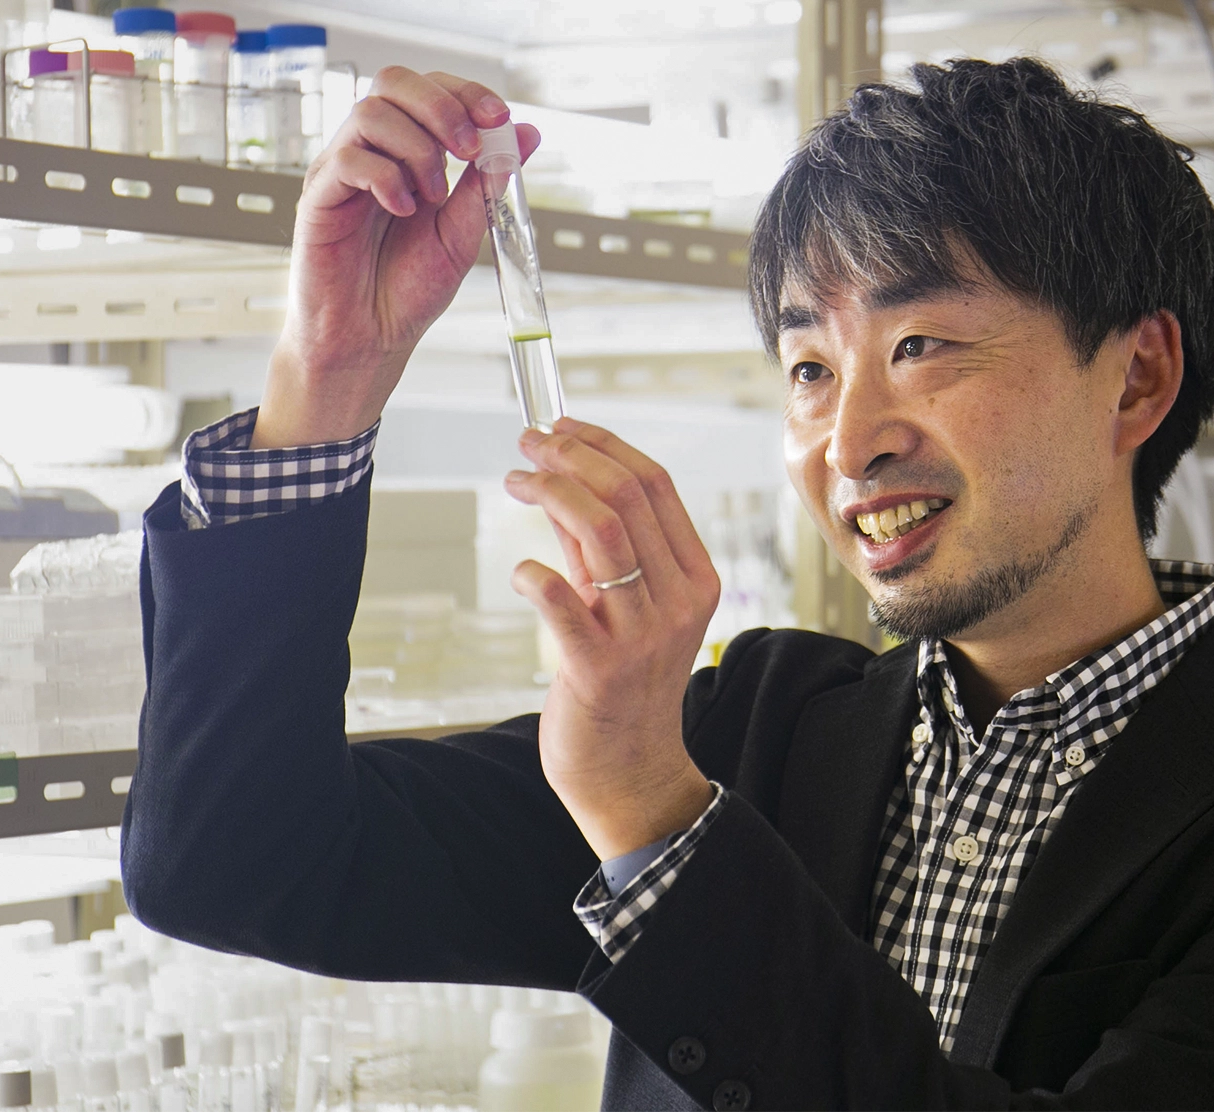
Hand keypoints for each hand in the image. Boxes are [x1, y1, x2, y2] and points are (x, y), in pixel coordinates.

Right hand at [253, 68, 541, 448]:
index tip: (497, 118)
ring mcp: (340, 172)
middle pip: (393, 82)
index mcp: (405, 154)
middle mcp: (370, 153)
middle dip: (441, 106)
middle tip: (468, 149)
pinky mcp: (318, 198)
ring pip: (370, 113)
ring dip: (417, 148)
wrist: (370, 339)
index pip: (429, 91)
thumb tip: (526, 134)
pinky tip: (404, 210)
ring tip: (433, 196)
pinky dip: (386, 177)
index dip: (465, 93)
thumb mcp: (462, 232)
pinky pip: (348, 159)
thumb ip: (488, 183)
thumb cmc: (406, 290)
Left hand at [505, 417, 720, 859]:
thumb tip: (562, 482)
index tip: (562, 427)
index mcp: (695, 578)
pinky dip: (533, 571)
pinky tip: (521, 569)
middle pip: (628, 496)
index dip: (604, 444)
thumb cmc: (625, 686)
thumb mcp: (629, 607)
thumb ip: (603, 551)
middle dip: (572, 455)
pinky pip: (561, 598)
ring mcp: (642, 634)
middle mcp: (678, 600)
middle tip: (530, 442)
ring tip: (517, 479)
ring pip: (602, 531)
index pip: (657, 485)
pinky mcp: (599, 668)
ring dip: (551, 491)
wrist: (629, 770)